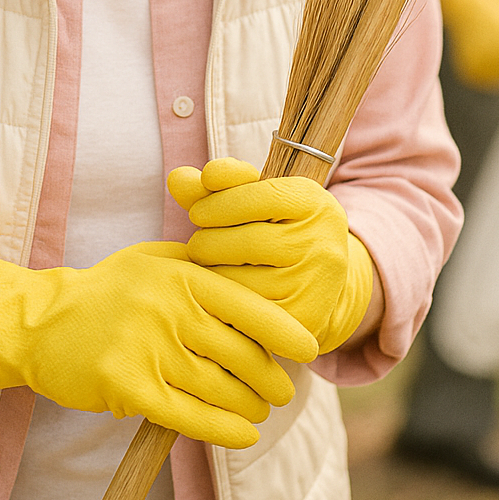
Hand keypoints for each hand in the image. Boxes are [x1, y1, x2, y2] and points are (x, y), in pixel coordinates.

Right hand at [0, 240, 315, 448]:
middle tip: (284, 391)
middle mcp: (169, 309)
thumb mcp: (155, 260)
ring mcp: (147, 348)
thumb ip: (201, 266)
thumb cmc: (107, 289)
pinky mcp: (128, 386)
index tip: (310, 349)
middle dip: (272, 378)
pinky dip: (224, 430)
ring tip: (262, 411)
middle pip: (241, 354)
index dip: (285, 332)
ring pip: (219, 389)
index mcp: (181, 275)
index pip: (248, 306)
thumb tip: (257, 281)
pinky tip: (244, 435)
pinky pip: (189, 416)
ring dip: (250, 406)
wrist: (41, 321)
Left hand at [168, 159, 373, 354]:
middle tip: (201, 245)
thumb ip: (216, 187)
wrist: (318, 280)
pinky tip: (220, 293)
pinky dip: (223, 301)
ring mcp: (315, 286)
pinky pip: (244, 312)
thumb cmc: (273, 229)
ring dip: (210, 273)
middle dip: (207, 241)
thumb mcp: (253, 199)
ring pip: (238, 280)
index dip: (215, 203)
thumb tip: (176, 178)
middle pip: (243, 241)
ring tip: (210, 268)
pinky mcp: (303, 321)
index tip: (197, 211)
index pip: (254, 196)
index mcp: (313, 202)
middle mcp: (322, 243)